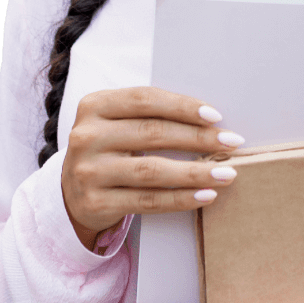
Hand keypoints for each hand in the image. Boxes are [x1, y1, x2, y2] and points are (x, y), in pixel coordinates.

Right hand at [62, 86, 244, 248]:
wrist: (71, 191)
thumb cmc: (110, 147)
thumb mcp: (118, 122)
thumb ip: (150, 114)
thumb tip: (210, 118)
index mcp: (94, 106)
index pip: (145, 99)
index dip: (182, 106)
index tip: (215, 116)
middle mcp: (87, 136)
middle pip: (153, 133)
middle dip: (199, 138)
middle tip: (232, 142)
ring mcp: (88, 171)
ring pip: (153, 170)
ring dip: (196, 172)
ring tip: (227, 173)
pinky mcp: (95, 203)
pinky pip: (147, 200)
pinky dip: (181, 198)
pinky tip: (206, 195)